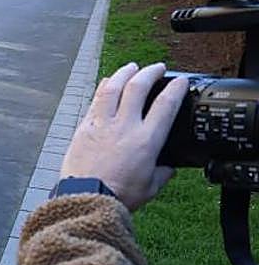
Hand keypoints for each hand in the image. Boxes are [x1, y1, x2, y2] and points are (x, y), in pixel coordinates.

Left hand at [60, 62, 187, 210]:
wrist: (86, 197)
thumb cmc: (118, 195)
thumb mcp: (151, 186)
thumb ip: (162, 172)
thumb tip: (167, 167)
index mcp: (146, 140)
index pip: (166, 105)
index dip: (175, 88)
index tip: (180, 81)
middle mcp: (124, 126)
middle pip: (138, 87)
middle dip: (150, 72)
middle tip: (158, 67)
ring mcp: (102, 124)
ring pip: (113, 88)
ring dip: (124, 73)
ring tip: (132, 67)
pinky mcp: (84, 127)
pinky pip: (95, 100)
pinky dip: (103, 88)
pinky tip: (107, 82)